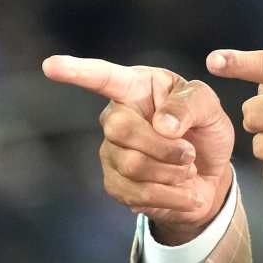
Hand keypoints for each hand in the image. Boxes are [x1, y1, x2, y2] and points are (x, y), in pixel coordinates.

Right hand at [42, 55, 234, 244]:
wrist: (209, 175)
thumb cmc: (204, 131)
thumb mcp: (211, 109)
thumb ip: (192, 105)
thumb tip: (162, 124)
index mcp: (138, 88)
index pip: (105, 78)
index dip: (78, 72)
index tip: (51, 66)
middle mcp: (117, 116)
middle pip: (120, 129)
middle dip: (164, 146)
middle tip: (190, 153)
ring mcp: (111, 151)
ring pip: (132, 165)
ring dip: (172, 172)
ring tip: (188, 170)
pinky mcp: (115, 183)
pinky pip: (137, 193)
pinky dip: (171, 196)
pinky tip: (185, 192)